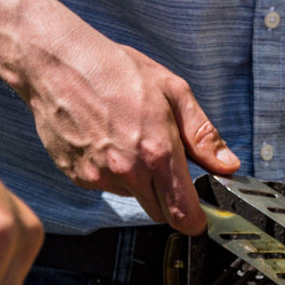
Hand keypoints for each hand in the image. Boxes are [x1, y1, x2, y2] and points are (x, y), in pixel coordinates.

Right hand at [18, 32, 238, 233]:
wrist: (57, 64)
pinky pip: (105, 185)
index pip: (183, 213)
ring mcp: (99, 176)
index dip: (195, 220)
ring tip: (126, 137)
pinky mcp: (78, 177)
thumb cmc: (113, 70)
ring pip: (132, 196)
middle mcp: (128, 171)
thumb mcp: (172, 91)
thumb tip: (227, 164)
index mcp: (157, 151)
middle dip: (167, 195)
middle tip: (161, 159)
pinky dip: (110, 170)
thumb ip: (202, 135)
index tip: (200, 217)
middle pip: (159, 211)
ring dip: (136, 179)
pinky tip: (104, 139)